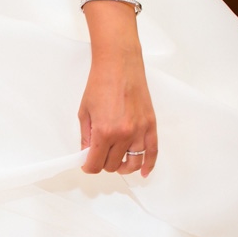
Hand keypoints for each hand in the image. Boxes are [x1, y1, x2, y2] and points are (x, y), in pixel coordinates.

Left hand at [78, 45, 157, 176]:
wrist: (119, 64)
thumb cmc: (100, 83)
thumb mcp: (84, 112)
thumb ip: (86, 137)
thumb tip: (87, 154)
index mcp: (104, 132)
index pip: (95, 164)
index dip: (88, 167)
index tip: (86, 164)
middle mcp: (123, 134)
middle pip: (112, 165)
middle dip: (103, 163)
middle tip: (99, 155)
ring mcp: (139, 130)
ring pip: (132, 163)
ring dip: (122, 167)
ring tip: (117, 163)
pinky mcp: (150, 125)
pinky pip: (152, 152)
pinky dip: (148, 165)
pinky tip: (143, 172)